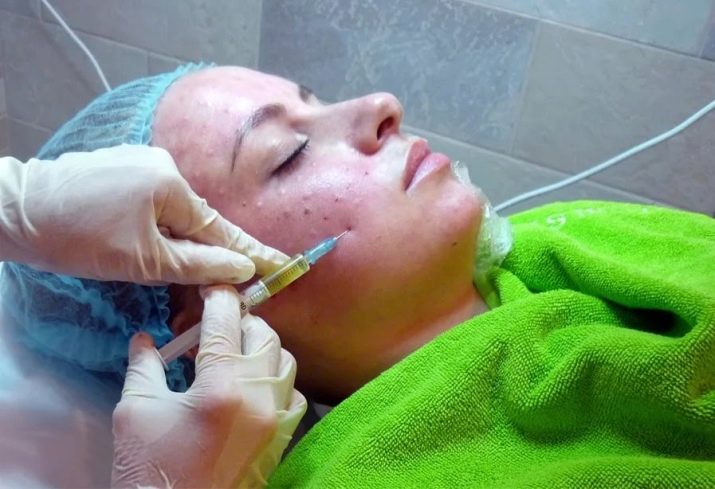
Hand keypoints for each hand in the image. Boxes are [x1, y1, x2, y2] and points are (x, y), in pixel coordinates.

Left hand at [0, 145, 287, 283]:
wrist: (13, 210)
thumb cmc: (79, 239)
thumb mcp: (142, 261)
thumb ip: (197, 264)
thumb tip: (242, 268)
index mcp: (172, 185)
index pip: (221, 228)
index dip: (252, 252)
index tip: (285, 265)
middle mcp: (163, 165)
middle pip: (197, 218)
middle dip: (209, 250)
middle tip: (233, 279)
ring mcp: (139, 161)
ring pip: (174, 210)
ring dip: (181, 239)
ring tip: (184, 267)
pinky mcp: (120, 166)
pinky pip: (154, 200)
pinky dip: (160, 225)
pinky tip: (150, 241)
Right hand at [111, 285, 306, 487]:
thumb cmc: (151, 469)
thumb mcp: (134, 412)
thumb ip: (145, 367)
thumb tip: (145, 339)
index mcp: (222, 385)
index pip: (226, 322)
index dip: (218, 299)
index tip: (211, 289)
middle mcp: (260, 396)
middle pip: (264, 335)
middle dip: (241, 323)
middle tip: (215, 327)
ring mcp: (277, 419)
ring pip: (285, 361)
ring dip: (261, 348)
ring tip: (233, 354)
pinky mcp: (282, 438)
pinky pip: (293, 394)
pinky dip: (276, 380)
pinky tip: (251, 386)